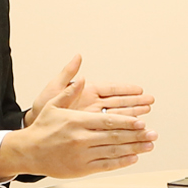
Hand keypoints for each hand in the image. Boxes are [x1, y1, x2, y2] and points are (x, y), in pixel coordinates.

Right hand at [0, 102, 156, 178]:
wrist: (28, 151)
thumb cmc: (42, 128)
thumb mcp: (53, 105)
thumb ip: (69, 92)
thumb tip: (82, 79)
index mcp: (77, 122)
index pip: (107, 121)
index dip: (127, 122)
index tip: (141, 122)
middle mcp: (81, 138)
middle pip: (114, 137)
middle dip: (136, 135)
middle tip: (153, 134)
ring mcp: (82, 154)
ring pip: (113, 152)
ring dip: (134, 149)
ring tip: (148, 146)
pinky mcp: (81, 168)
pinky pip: (105, 165)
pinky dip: (120, 162)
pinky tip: (133, 158)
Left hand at [27, 56, 156, 122]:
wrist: (37, 130)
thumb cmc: (43, 109)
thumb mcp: (54, 90)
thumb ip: (68, 75)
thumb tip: (77, 57)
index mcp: (86, 92)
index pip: (110, 89)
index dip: (125, 89)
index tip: (139, 89)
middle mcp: (93, 105)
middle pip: (118, 102)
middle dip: (135, 102)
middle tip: (150, 101)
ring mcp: (94, 118)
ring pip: (118, 115)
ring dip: (133, 114)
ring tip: (148, 112)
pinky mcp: (93, 130)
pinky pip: (110, 129)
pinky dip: (122, 129)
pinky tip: (134, 130)